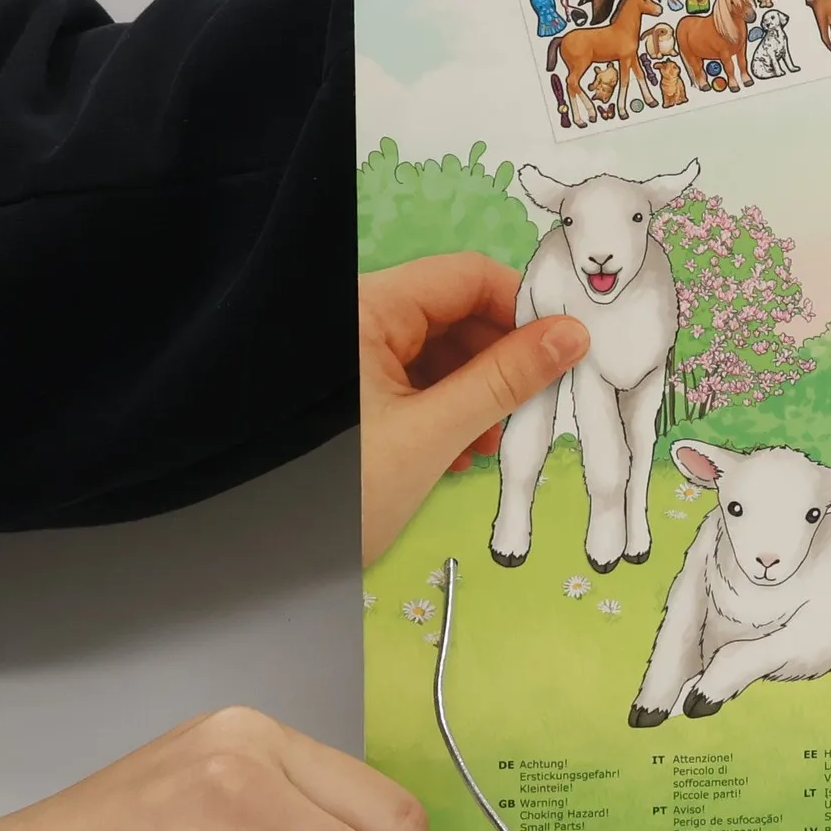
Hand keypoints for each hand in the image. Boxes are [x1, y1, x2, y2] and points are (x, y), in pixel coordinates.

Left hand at [359, 253, 588, 563]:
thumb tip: (572, 336)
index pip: (468, 276)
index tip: (562, 349)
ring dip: (476, 392)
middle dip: (500, 359)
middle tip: (530, 405)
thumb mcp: (433, 435)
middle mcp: (356, 319)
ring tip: (486, 443)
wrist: (259, 554)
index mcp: (367, 308)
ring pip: (438, 350)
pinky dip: (445, 409)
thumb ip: (506, 379)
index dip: (522, 308)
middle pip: (455, 312)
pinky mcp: (351, 389)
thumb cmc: (339, 491)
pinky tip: (456, 452)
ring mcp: (352, 355)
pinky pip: (413, 379)